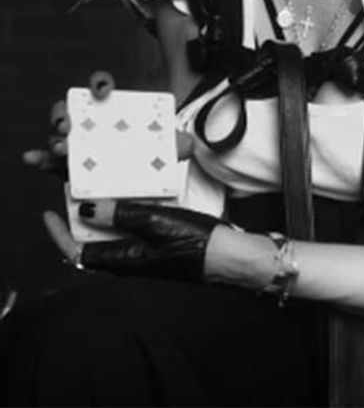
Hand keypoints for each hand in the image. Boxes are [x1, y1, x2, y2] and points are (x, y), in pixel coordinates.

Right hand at [22, 72, 195, 174]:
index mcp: (112, 110)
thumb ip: (178, 145)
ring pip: (58, 133)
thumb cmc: (149, 158)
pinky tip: (32, 158)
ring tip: (62, 144)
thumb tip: (188, 145)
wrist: (142, 182)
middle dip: (66, 112)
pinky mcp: (67, 165)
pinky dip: (39, 158)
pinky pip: (49, 160)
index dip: (99, 83)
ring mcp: (76, 143)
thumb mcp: (166, 150)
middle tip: (71, 123)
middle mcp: (89, 122)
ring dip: (55, 135)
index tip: (104, 90)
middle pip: (72, 109)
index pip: (101, 87)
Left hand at [44, 200, 223, 282]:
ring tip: (103, 189)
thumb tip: (87, 208)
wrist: (228, 258)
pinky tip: (135, 197)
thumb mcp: (155, 221)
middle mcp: (128, 259)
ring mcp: (144, 254)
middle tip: (77, 192)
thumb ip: (120, 214)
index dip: (60, 233)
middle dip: (81, 218)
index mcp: (122, 259)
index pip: (78, 250)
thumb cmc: (194, 243)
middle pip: (93, 240)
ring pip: (112, 234)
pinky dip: (126, 214)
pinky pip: (132, 231)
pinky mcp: (158, 247)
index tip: (49, 213)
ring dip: (104, 213)